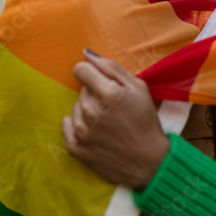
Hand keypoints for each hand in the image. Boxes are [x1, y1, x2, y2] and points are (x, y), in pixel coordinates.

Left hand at [62, 49, 170, 189]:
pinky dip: (78, 126)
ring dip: (88, 110)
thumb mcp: (139, 87)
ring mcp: (81, 131)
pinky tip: (95, 131)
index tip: (102, 82)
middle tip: (114, 107)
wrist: (148, 161)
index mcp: (109, 93)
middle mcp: (91, 111)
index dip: (92, 73)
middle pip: (81, 89)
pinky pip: (67, 125)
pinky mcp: (75, 147)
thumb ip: (111, 67)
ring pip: (76, 107)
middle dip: (95, 94)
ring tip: (107, 122)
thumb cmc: (146, 120)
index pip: (81, 69)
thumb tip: (86, 54)